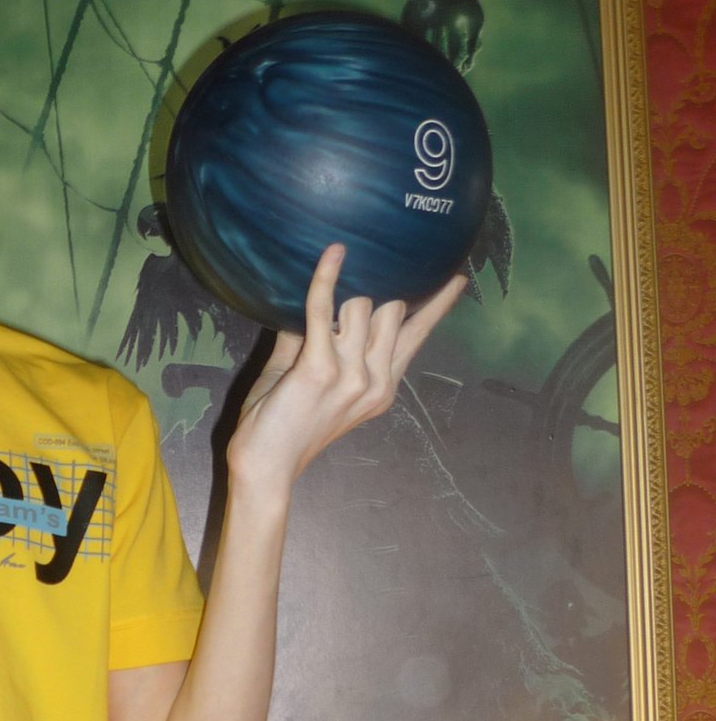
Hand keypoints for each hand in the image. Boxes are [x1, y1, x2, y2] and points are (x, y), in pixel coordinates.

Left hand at [226, 245, 466, 496]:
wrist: (265, 466)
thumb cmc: (280, 426)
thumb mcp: (307, 375)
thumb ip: (314, 338)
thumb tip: (313, 297)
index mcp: (381, 386)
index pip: (417, 337)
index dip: (437, 306)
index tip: (456, 280)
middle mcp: (375, 380)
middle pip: (392, 311)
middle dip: (376, 289)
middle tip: (363, 268)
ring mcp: (352, 376)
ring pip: (362, 306)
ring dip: (342, 292)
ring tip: (328, 280)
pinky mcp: (320, 369)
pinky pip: (324, 310)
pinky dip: (325, 279)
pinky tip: (333, 254)